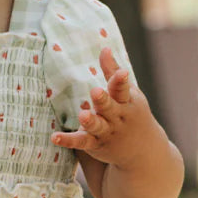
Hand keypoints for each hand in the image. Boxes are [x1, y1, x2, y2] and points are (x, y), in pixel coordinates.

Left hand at [50, 47, 156, 166]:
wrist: (142, 150)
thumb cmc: (130, 113)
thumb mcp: (127, 94)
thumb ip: (112, 72)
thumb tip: (104, 48)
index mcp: (126, 102)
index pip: (122, 89)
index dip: (121, 80)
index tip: (122, 73)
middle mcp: (117, 117)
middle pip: (110, 107)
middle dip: (103, 100)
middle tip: (95, 91)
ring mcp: (107, 132)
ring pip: (97, 126)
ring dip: (90, 121)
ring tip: (82, 115)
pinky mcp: (96, 144)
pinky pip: (81, 142)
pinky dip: (68, 140)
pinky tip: (54, 137)